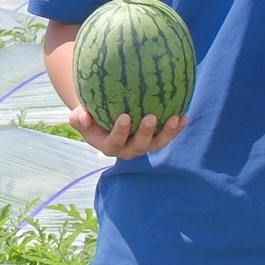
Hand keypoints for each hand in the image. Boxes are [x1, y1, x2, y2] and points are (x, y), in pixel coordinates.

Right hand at [70, 106, 186, 158]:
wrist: (104, 117)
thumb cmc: (91, 115)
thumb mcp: (80, 117)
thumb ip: (79, 119)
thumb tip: (84, 117)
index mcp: (109, 146)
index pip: (115, 142)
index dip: (120, 133)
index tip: (124, 117)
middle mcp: (128, 150)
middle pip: (139, 146)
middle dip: (145, 134)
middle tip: (150, 117)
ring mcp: (144, 145)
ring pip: (157, 144)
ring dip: (167, 132)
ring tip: (176, 118)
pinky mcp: (155, 139)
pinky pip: (168, 135)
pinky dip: (177, 127)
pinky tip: (185, 115)